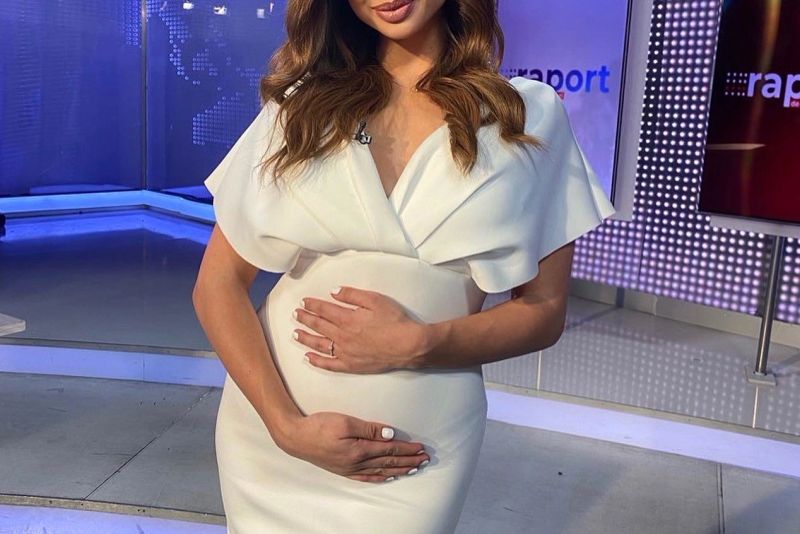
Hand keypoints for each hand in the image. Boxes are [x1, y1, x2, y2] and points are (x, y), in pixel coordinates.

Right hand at [277, 412, 430, 482]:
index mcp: (360, 450)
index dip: (407, 448)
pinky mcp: (344, 470)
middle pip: (389, 462)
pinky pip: (367, 478)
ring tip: (414, 469)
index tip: (421, 448)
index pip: (390, 449)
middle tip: (424, 460)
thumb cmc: (318, 426)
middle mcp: (357, 463)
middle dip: (409, 461)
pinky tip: (389, 477)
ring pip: (381, 471)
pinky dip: (381, 478)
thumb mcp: (344, 421)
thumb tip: (390, 434)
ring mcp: (350, 469)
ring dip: (399, 470)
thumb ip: (369, 428)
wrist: (295, 438)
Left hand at [293, 286, 428, 372]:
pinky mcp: (352, 365)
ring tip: (296, 334)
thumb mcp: (375, 300)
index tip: (304, 302)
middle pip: (319, 326)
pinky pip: (329, 364)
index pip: (324, 310)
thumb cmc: (395, 321)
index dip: (312, 305)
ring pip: (319, 345)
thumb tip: (334, 292)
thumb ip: (352, 295)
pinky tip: (308, 358)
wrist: (408, 345)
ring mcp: (346, 352)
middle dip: (305, 319)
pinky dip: (317, 361)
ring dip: (306, 338)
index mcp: (347, 318)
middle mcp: (342, 336)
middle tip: (295, 315)